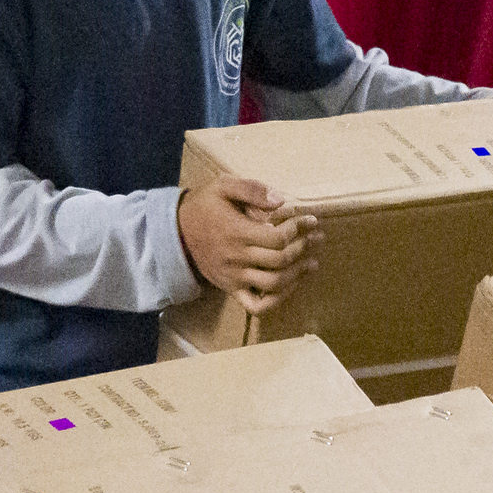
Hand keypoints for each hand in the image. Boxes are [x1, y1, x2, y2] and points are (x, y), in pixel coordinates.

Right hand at [181, 174, 318, 314]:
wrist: (176, 233)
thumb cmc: (204, 207)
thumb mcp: (223, 187)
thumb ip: (252, 189)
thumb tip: (281, 200)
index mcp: (236, 232)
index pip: (277, 237)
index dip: (298, 229)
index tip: (310, 220)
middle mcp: (236, 257)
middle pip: (280, 260)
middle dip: (304, 248)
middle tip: (317, 238)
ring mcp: (234, 277)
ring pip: (274, 284)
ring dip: (298, 274)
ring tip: (312, 262)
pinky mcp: (231, 290)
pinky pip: (257, 306)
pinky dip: (277, 300)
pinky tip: (290, 286)